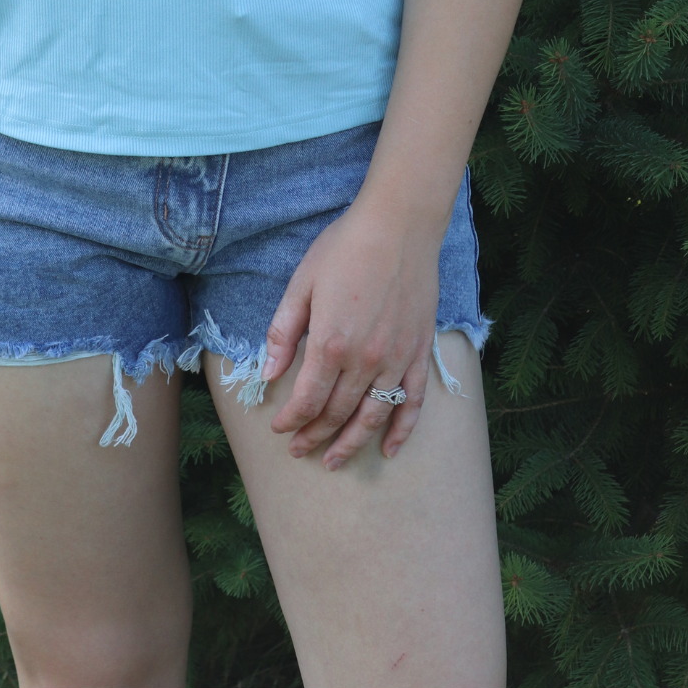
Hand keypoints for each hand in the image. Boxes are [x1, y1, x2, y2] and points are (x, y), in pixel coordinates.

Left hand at [262, 195, 441, 467]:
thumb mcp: (301, 284)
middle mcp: (365, 360)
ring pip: (373, 417)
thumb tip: (268, 375)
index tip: (279, 430)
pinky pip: (412, 404)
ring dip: (351, 443)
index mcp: (331, 342)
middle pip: (336, 413)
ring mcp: (396, 359)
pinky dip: (401, 431)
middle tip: (299, 450)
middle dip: (314, 436)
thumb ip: (284, 332)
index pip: (307, 399)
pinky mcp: (419, 353)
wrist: (399, 225)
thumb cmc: (344, 248)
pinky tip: (390, 450)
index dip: (291, 420)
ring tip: (334, 461)